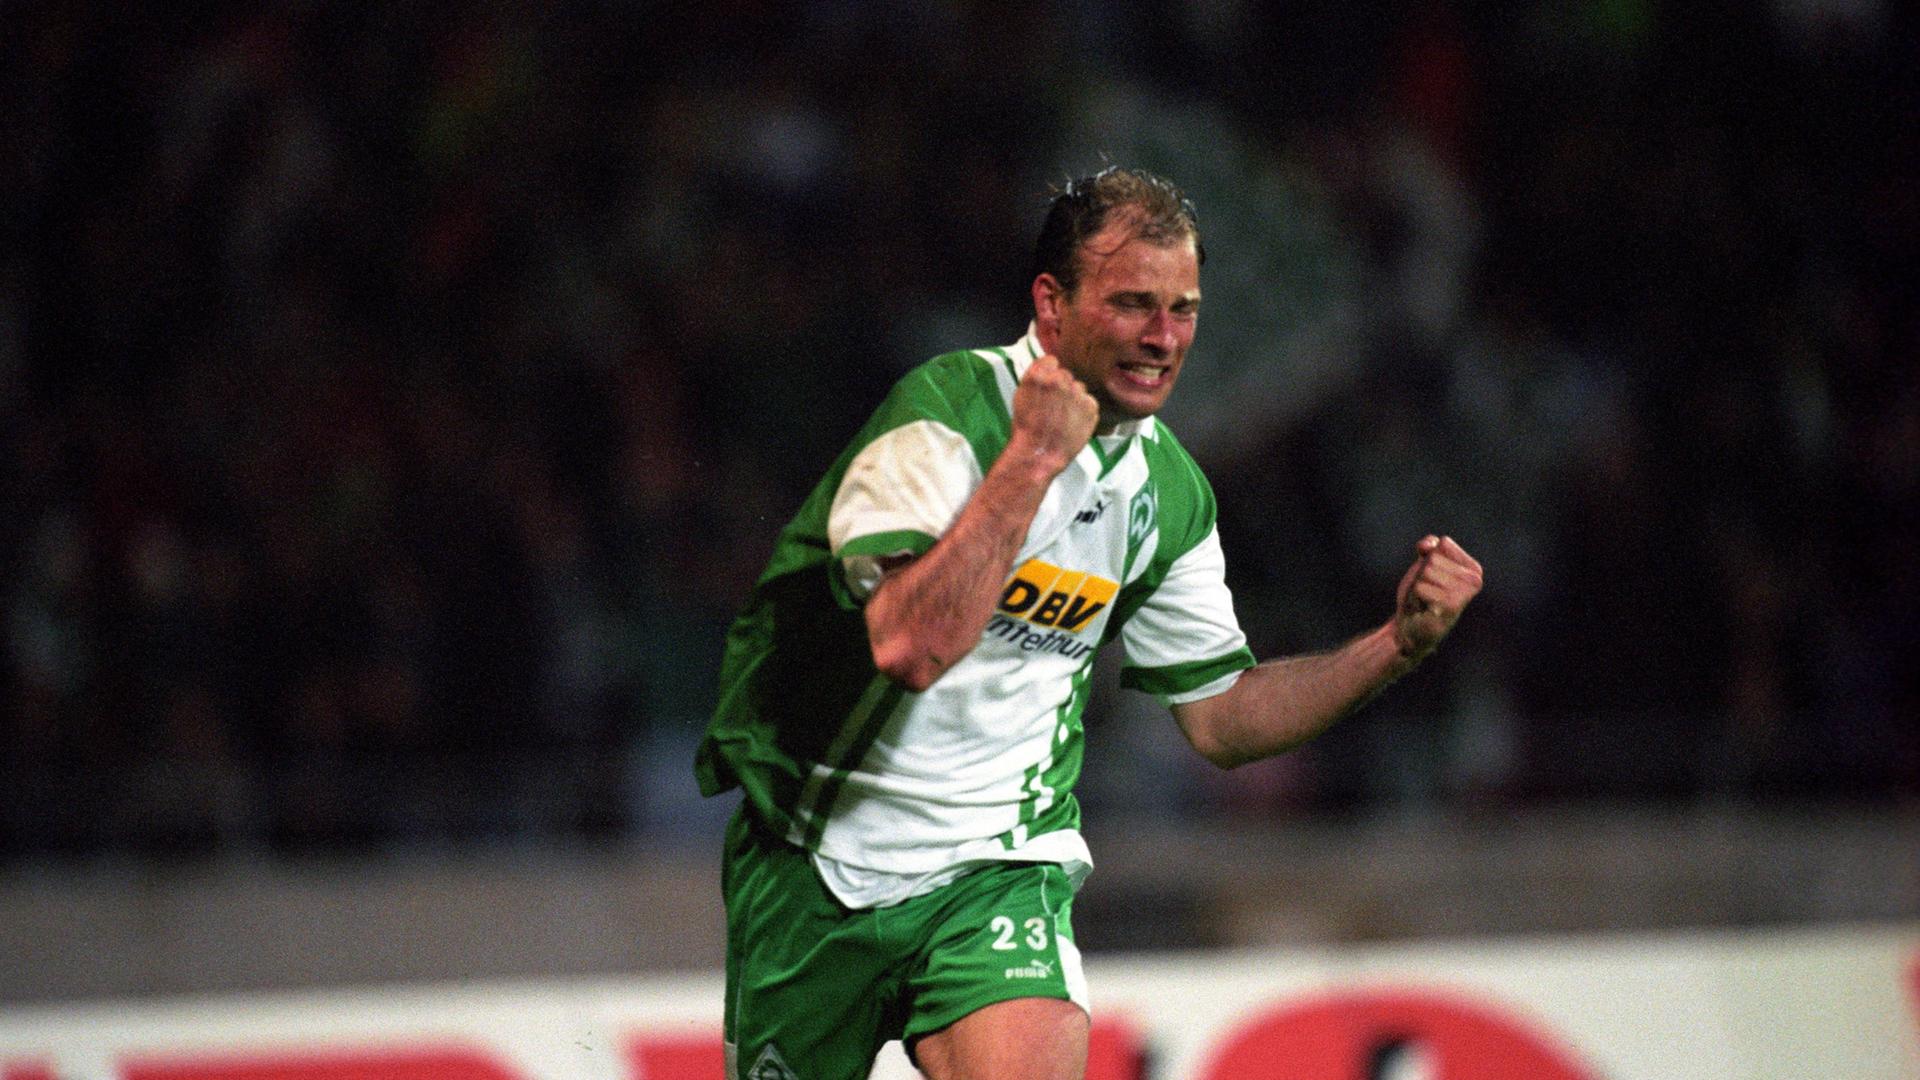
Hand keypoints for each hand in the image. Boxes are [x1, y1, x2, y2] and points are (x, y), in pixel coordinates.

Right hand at [1007, 353, 1098, 477]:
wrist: (1039, 453)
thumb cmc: (1026, 428)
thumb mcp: (1021, 396)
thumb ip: (1036, 379)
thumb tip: (1047, 369)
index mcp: (1038, 375)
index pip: (1050, 361)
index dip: (1048, 374)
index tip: (1047, 386)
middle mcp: (1059, 379)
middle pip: (1065, 375)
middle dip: (1061, 387)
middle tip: (1054, 406)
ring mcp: (1077, 392)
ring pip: (1079, 388)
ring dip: (1073, 399)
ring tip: (1063, 417)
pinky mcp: (1091, 406)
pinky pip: (1089, 402)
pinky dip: (1084, 411)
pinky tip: (1073, 423)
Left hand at [1392, 535, 1482, 662]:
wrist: (1411, 627)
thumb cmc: (1421, 595)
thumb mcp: (1424, 563)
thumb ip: (1429, 546)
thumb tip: (1428, 545)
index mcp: (1474, 569)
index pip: (1443, 544)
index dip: (1428, 558)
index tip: (1432, 578)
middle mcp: (1475, 580)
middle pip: (1433, 558)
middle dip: (1422, 574)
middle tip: (1426, 592)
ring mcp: (1464, 594)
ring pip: (1426, 571)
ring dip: (1418, 586)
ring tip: (1425, 600)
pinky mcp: (1451, 606)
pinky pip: (1421, 587)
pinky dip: (1416, 596)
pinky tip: (1424, 608)